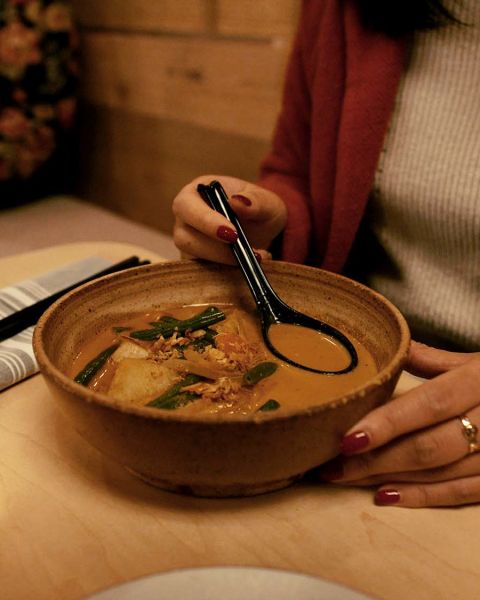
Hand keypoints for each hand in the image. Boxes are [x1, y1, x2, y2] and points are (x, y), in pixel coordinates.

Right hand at [172, 175, 286, 263]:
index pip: (186, 206)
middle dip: (216, 249)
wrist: (262, 230)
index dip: (205, 221)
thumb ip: (256, 201)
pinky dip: (227, 272)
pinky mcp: (195, 262)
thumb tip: (237, 202)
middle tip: (247, 252)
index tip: (232, 234)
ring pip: (193, 259)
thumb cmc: (259, 208)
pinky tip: (249, 264)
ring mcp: (188, 243)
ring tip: (257, 256)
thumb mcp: (266, 202)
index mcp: (195, 193)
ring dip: (225, 262)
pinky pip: (203, 273)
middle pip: (184, 237)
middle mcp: (185, 219)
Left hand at [316, 341, 479, 507]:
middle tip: (331, 467)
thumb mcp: (476, 360)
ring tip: (346, 479)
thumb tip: (390, 349)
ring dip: (389, 478)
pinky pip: (462, 494)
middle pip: (428, 446)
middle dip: (375, 459)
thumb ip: (433, 359)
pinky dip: (423, 497)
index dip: (388, 423)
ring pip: (440, 472)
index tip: (347, 438)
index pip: (429, 404)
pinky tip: (386, 497)